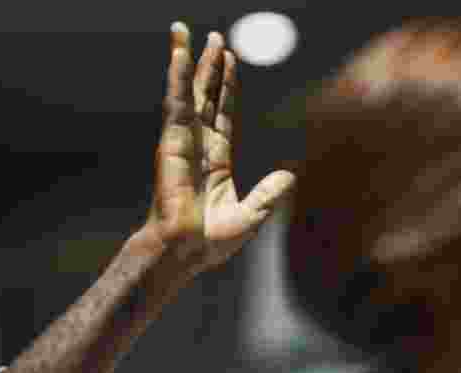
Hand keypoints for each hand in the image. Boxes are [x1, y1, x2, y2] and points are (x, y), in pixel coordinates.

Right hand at [144, 23, 295, 268]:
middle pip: (205, 96)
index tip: (230, 61)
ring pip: (188, 93)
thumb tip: (289, 176)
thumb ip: (268, 195)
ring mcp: (183, 142)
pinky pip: (175, 104)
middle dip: (209, 67)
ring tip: (186, 32)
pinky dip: (176, 79)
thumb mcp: (251, 216)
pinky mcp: (171, 142)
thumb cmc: (210, 243)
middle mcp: (199, 146)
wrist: (184, 252)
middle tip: (214, 37)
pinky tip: (179, 55)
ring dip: (188, 61)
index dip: (227, 88)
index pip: (223, 114)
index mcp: (216, 160)